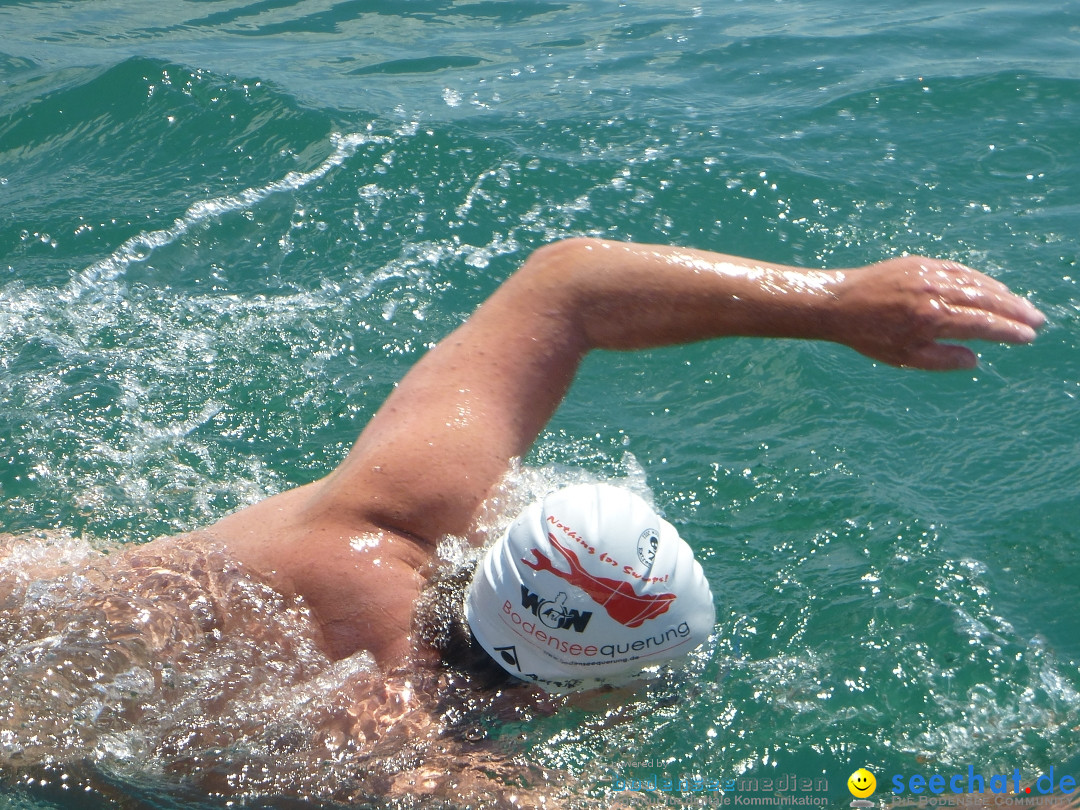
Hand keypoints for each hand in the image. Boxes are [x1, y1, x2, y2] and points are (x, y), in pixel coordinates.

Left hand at [832, 256, 1045, 369]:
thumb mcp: (904, 358)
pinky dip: (979, 279)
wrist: (838, 302)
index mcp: (931, 318)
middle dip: (1016, 310)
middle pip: (987, 300)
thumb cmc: (869, 335)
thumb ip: (942, 360)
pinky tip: (991, 287)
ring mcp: (928, 273)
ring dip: (1002, 294)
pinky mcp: (921, 262)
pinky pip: (958, 270)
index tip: (1027, 336)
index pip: (983, 324)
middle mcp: (934, 292)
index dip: (1009, 331)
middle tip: (1038, 320)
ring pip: (976, 282)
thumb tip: (976, 359)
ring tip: (1021, 305)